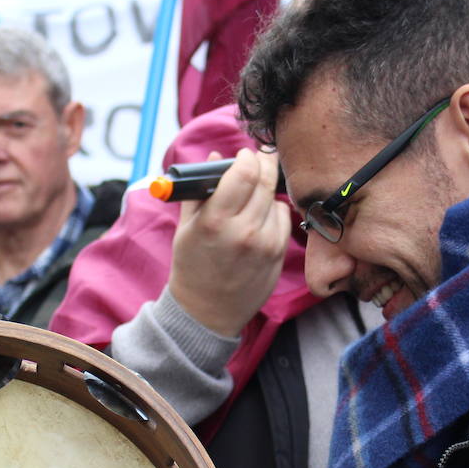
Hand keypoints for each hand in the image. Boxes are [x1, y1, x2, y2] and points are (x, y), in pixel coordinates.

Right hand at [167, 147, 291, 337]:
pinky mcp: (278, 254)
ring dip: (266, 190)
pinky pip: (282, 219)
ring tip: (251, 198)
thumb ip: (200, 189)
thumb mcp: (186, 227)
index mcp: (214, 221)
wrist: (206, 312)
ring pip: (275, 198)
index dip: (247, 157)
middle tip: (259, 158)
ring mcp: (265, 244)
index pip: (244, 172)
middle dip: (262, 164)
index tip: (244, 155)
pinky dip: (273, 212)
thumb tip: (214, 157)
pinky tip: (258, 220)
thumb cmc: (192, 266)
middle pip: (265, 181)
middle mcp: (243, 231)